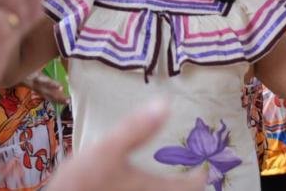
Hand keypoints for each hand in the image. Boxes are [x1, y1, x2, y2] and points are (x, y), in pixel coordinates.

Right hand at [49, 101, 206, 190]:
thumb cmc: (84, 183)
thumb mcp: (107, 149)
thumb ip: (136, 128)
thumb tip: (165, 103)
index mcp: (156, 190)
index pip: (192, 186)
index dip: (199, 176)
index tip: (201, 166)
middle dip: (183, 187)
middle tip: (185, 174)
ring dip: (167, 189)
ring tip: (163, 180)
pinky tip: (135, 186)